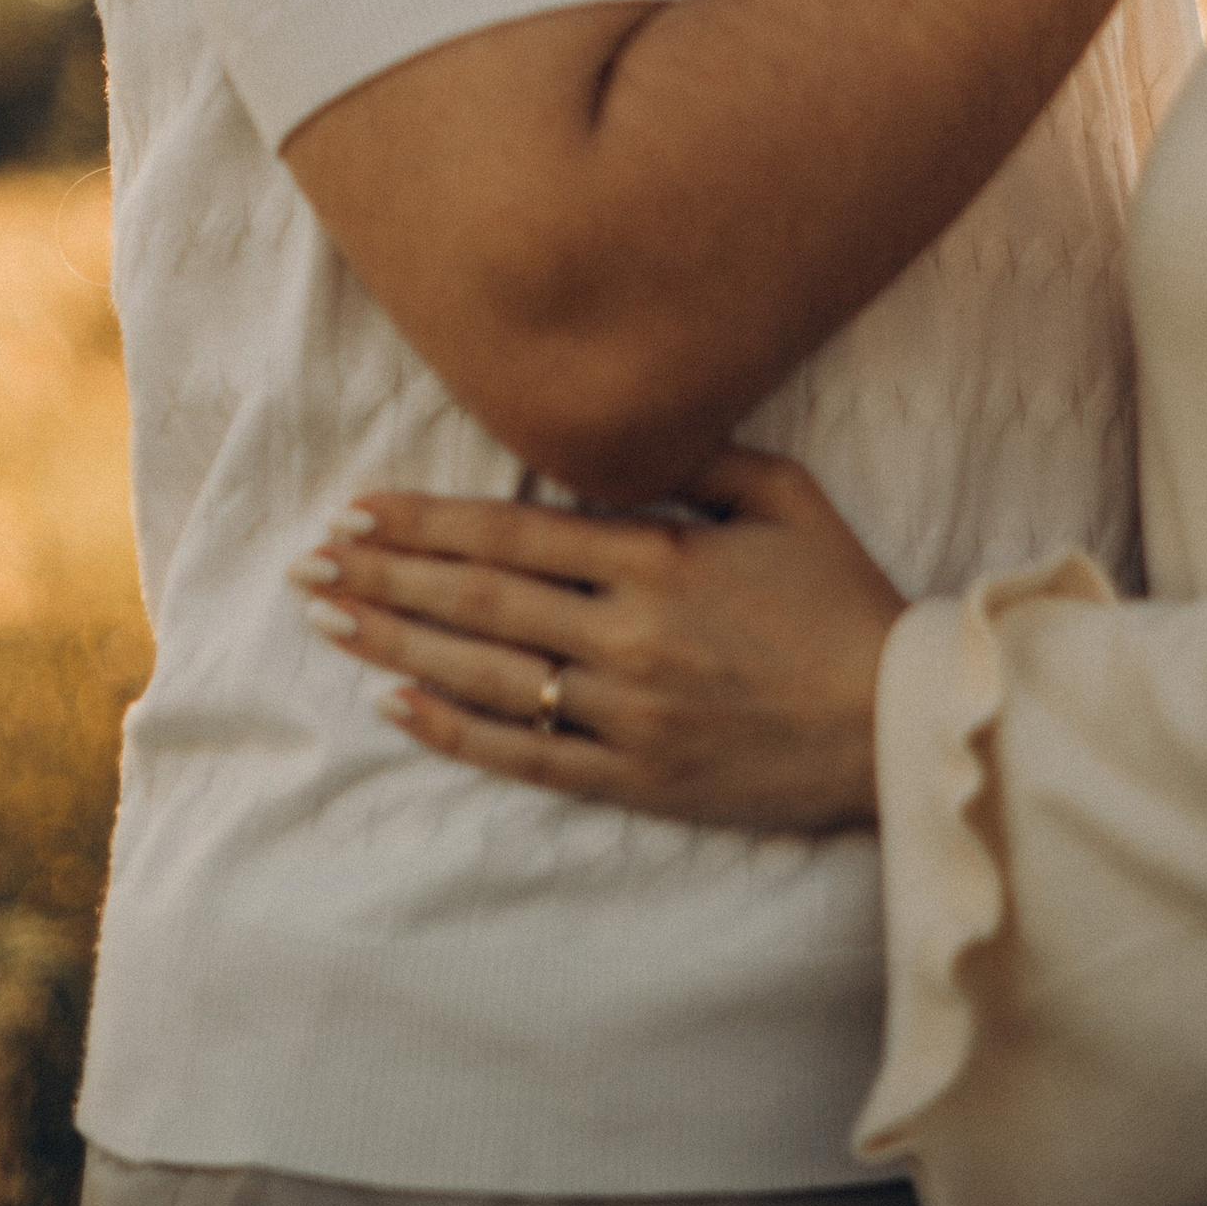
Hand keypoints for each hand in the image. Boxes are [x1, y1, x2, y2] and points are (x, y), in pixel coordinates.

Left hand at [290, 448, 904, 832]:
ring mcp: (626, 711)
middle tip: (309, 560)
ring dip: (396, 640)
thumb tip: (625, 427)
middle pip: (478, 597)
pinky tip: (396, 703)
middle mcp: (628, 633)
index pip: (511, 531)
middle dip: (385, 573)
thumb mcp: (787, 497)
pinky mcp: (634, 778)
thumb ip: (702, 456)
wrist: (897, 725)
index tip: (360, 507)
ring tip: (327, 618)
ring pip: (484, 672)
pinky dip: (453, 729)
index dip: (426, 519)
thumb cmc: (845, 600)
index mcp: (659, 556)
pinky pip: (525, 755)